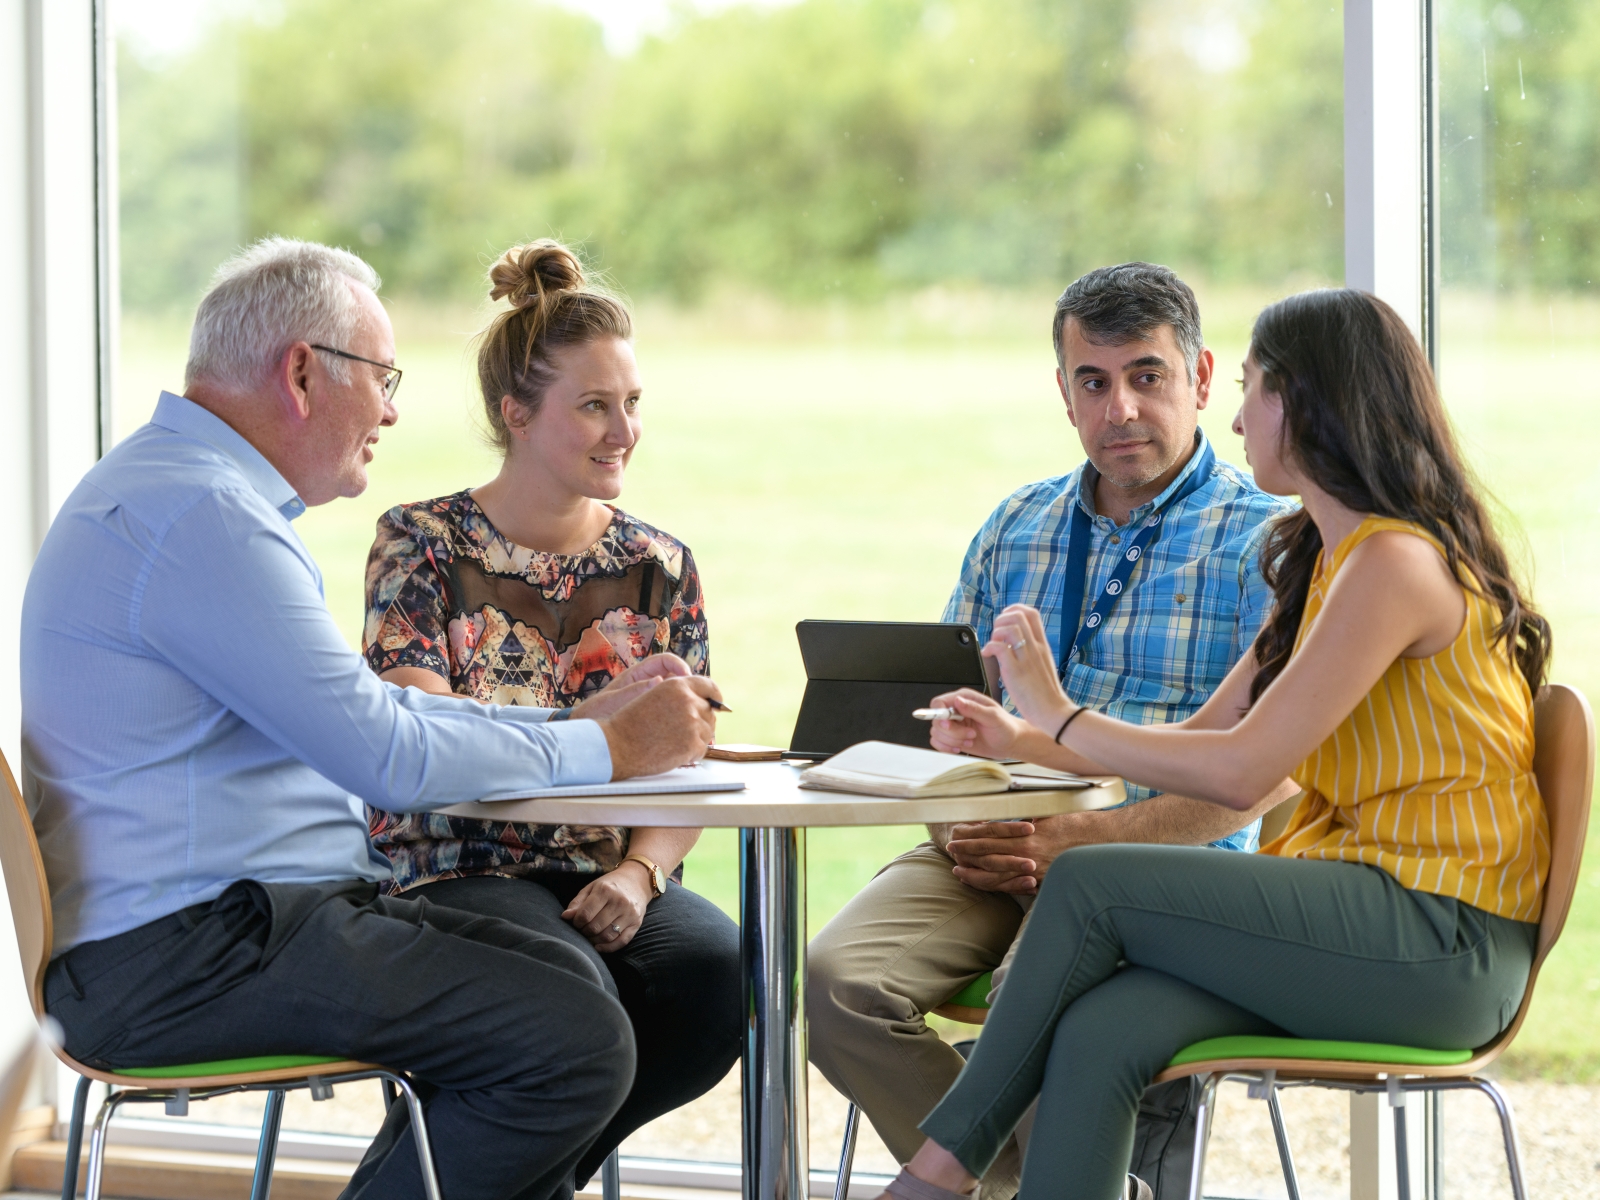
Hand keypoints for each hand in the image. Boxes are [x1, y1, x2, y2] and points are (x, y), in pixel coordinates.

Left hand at [562, 863, 653, 951]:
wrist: (637, 881)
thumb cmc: (610, 885)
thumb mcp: (592, 888)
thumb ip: (578, 902)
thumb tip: (565, 917)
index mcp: (606, 890)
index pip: (585, 914)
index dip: (576, 922)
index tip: (576, 922)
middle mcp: (620, 902)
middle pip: (595, 927)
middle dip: (584, 932)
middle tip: (582, 929)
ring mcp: (630, 914)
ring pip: (607, 936)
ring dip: (594, 940)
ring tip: (590, 936)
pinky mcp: (636, 924)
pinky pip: (621, 942)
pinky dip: (608, 948)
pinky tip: (599, 946)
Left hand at [569, 655, 693, 720]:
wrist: (588, 735)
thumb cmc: (595, 714)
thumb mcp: (612, 702)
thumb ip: (634, 692)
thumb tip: (658, 681)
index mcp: (637, 675)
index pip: (665, 661)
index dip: (679, 665)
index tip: (687, 678)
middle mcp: (648, 685)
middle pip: (677, 678)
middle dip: (690, 686)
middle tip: (700, 699)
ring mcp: (653, 701)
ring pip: (679, 696)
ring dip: (690, 703)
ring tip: (698, 716)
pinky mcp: (656, 717)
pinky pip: (674, 713)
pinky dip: (683, 718)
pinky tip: (687, 729)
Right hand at [597, 675, 721, 778]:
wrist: (616, 745)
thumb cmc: (630, 723)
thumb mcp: (654, 696)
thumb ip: (679, 696)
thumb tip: (704, 703)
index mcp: (677, 685)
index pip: (709, 687)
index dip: (714, 697)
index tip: (716, 704)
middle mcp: (688, 701)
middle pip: (710, 712)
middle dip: (701, 721)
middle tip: (684, 732)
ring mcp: (691, 723)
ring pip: (708, 731)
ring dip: (696, 738)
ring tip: (675, 743)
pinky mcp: (691, 743)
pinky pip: (702, 749)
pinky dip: (692, 753)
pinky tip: (676, 753)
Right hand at [927, 689, 1024, 758]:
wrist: (1010, 743)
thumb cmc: (1006, 727)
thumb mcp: (993, 716)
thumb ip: (974, 709)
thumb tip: (958, 701)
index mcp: (964, 699)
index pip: (939, 703)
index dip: (938, 714)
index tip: (948, 725)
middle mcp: (956, 711)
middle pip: (936, 721)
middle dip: (952, 732)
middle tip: (971, 734)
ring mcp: (954, 725)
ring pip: (936, 733)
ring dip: (952, 741)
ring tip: (970, 739)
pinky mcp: (953, 738)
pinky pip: (937, 743)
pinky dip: (947, 748)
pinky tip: (961, 747)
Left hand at [947, 812, 1094, 892]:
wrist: (1100, 842)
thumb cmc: (1075, 823)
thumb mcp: (1047, 813)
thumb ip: (1026, 816)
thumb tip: (1009, 810)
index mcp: (1026, 837)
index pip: (989, 837)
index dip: (970, 837)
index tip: (956, 834)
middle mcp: (1026, 856)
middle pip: (987, 857)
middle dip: (967, 854)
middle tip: (949, 850)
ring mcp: (1033, 872)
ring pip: (996, 876)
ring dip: (975, 874)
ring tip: (958, 871)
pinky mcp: (1040, 883)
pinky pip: (1011, 887)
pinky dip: (994, 886)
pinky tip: (984, 884)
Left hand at [986, 605, 1073, 729]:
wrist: (1053, 713)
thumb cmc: (1046, 694)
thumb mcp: (1043, 665)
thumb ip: (1032, 652)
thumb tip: (1017, 643)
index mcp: (1042, 645)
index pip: (1031, 613)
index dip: (1014, 610)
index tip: (1005, 620)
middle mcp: (1035, 648)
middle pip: (1018, 615)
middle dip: (1002, 620)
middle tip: (997, 635)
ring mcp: (1026, 658)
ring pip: (1009, 628)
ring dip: (995, 633)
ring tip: (993, 646)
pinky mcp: (1015, 671)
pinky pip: (999, 648)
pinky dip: (989, 647)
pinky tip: (988, 655)